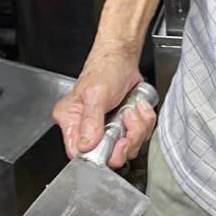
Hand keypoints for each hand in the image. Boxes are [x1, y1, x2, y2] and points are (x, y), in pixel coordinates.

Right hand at [52, 46, 154, 167]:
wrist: (122, 59)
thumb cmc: (104, 70)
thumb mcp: (95, 94)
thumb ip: (90, 121)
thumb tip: (85, 145)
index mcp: (71, 122)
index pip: (77, 153)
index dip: (97, 155)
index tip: (112, 144)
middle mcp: (87, 129)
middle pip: (107, 156)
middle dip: (124, 142)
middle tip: (126, 125)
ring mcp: (108, 130)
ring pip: (127, 148)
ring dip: (136, 129)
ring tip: (131, 110)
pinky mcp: (124, 128)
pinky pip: (139, 137)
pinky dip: (144, 122)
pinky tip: (137, 108)